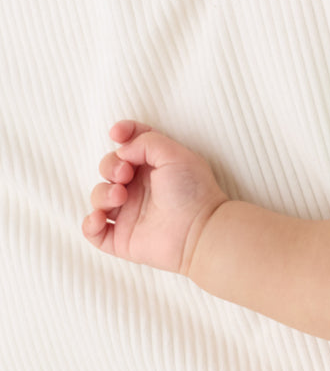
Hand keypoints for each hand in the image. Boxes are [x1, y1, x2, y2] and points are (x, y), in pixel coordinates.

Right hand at [83, 120, 227, 274]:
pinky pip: (93, 230)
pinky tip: (100, 218)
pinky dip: (90, 223)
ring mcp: (129, 212)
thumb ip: (146, 141)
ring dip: (102, 193)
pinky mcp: (121, 237)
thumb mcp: (175, 154)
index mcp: (153, 166)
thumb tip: (123, 150)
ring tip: (119, 196)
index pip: (132, 143)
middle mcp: (140, 187)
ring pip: (99, 196)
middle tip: (125, 173)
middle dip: (110, 166)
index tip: (117, 133)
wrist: (199, 231)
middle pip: (109, 167)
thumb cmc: (193, 191)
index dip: (122, 134)